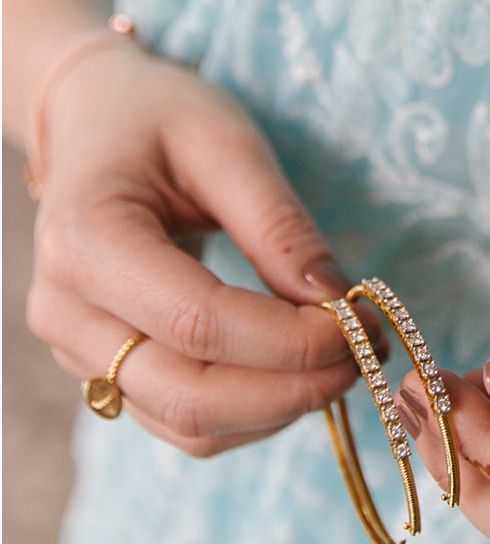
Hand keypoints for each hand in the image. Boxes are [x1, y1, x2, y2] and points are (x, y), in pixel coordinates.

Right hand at [24, 40, 370, 454]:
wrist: (93, 121)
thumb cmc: (159, 118)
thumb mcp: (226, 143)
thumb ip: (278, 225)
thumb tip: (334, 300)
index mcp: (86, 242)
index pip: (200, 324)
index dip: (294, 340)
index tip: (367, 326)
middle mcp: (65, 310)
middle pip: (189, 395)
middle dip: (295, 388)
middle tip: (369, 356)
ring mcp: (77, 350)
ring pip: (187, 424)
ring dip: (281, 409)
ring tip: (348, 361)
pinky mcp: (104, 370)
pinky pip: (183, 422)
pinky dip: (254, 414)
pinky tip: (304, 373)